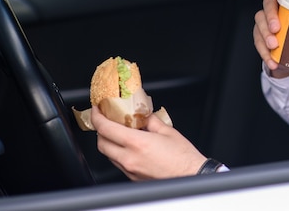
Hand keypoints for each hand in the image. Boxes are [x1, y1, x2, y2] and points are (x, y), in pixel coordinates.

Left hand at [91, 105, 206, 180]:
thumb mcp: (168, 131)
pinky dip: (118, 153)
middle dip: (101, 130)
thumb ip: (151, 121)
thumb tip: (142, 115)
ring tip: (119, 133)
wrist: (191, 175)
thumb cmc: (183, 157)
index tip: (97, 110)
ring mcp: (130, 170)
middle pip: (101, 144)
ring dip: (109, 142)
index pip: (106, 129)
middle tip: (107, 120)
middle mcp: (130, 158)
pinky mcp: (133, 177)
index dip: (98, 117)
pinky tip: (129, 147)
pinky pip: (118, 163)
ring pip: (108, 154)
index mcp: (138, 144)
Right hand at [253, 0, 288, 74]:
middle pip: (268, 4)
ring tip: (274, 46)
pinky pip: (257, 41)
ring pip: (260, 21)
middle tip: (276, 29)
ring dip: (265, 34)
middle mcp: (275, 8)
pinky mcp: (258, 35)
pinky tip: (271, 60)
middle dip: (270, 16)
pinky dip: (264, 52)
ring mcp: (264, 21)